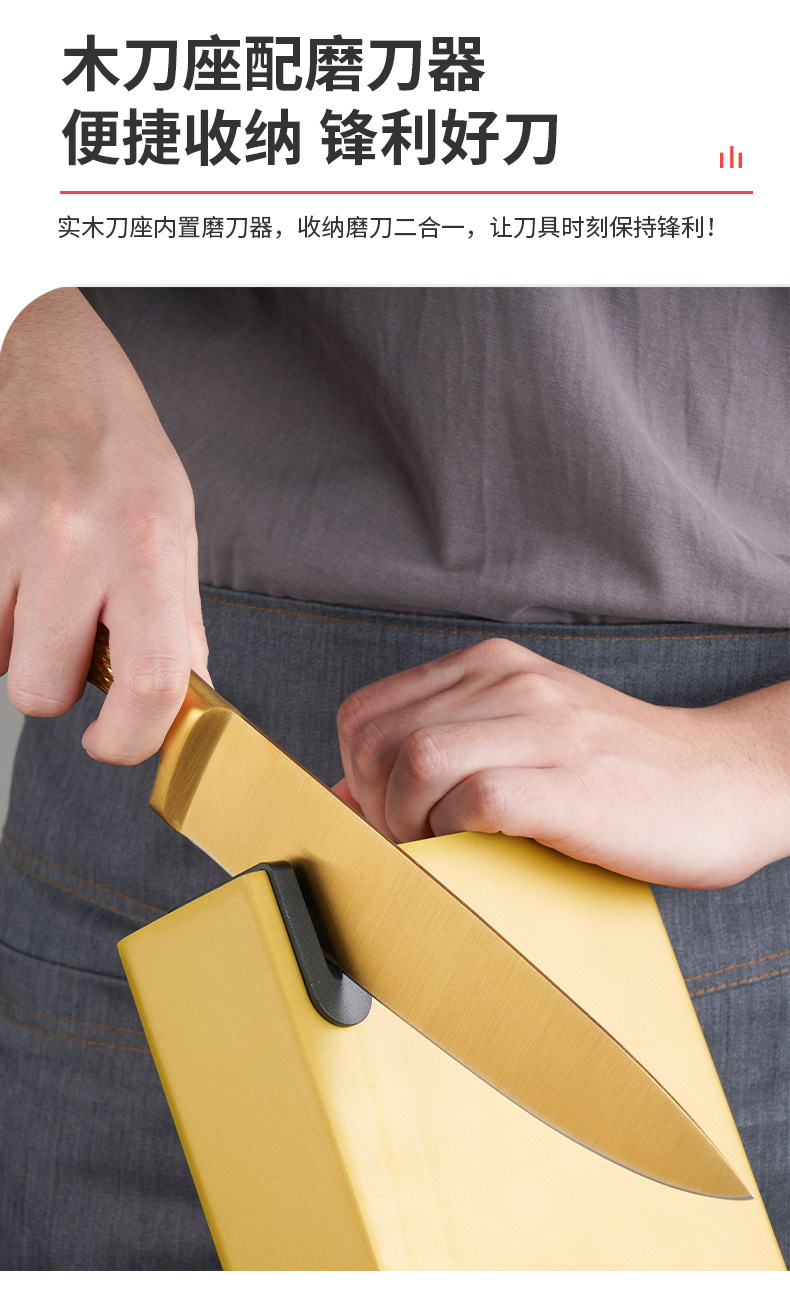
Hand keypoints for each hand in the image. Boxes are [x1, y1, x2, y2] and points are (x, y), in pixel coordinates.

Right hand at [0, 288, 207, 763]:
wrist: (57, 372)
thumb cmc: (121, 456)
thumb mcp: (175, 531)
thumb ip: (178, 624)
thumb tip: (177, 708)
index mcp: (148, 543)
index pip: (151, 679)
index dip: (130, 737)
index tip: (113, 742)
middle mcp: (76, 536)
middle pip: (42, 689)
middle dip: (55, 680)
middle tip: (70, 631)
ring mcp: (8, 527)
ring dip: (16, 644)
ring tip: (41, 585)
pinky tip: (13, 571)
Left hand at [334, 638, 789, 887]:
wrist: (724, 781)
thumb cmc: (617, 772)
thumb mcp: (521, 737)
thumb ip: (440, 750)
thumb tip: (348, 792)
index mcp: (490, 666)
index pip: (364, 712)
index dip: (356, 775)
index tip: (386, 815)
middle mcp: (509, 681)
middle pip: (376, 739)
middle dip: (373, 805)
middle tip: (411, 840)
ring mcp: (541, 727)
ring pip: (415, 760)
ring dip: (409, 822)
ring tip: (444, 847)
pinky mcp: (569, 781)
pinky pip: (472, 800)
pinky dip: (457, 836)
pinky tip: (484, 849)